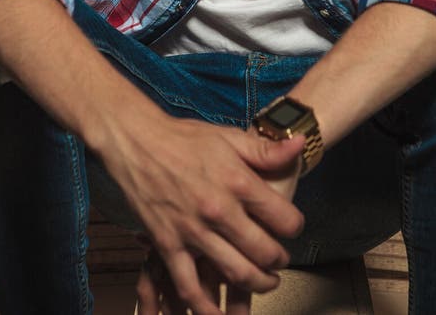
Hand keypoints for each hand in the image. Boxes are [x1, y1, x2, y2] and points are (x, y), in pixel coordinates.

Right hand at [102, 112, 304, 314]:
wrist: (136, 141)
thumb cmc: (183, 138)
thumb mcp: (229, 137)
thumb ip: (266, 150)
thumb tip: (299, 146)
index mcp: (238, 181)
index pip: (284, 218)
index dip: (295, 227)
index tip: (292, 227)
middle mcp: (219, 209)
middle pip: (264, 251)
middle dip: (279, 260)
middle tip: (280, 259)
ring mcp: (193, 230)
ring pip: (235, 272)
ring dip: (257, 284)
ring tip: (265, 282)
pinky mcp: (167, 244)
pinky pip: (189, 286)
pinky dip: (205, 307)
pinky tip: (217, 313)